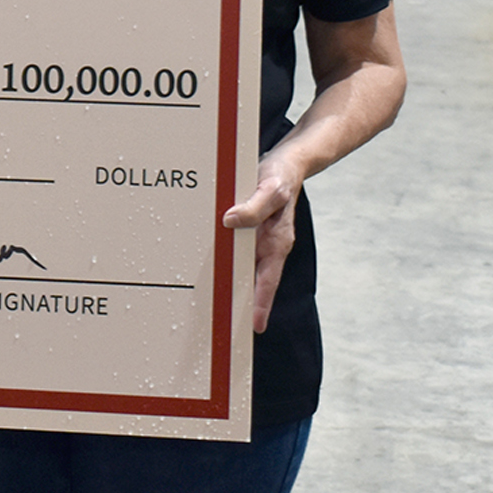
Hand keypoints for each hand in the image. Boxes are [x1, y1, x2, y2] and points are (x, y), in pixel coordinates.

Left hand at [221, 154, 303, 332]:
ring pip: (240, 268)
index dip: (261, 303)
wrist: (286, 164)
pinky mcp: (247, 231)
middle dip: (241, 303)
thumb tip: (230, 221)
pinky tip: (205, 270)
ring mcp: (257, 240)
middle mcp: (267, 246)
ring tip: (209, 308)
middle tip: (223, 328)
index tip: (255, 326)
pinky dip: (222, 262)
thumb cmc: (281, 175)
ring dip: (228, 284)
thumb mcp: (270, 188)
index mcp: (277, 242)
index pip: (268, 279)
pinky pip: (233, 251)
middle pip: (252, 281)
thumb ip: (253, 206)